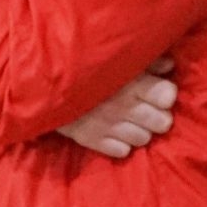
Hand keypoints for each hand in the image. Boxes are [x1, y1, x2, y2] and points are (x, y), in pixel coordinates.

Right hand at [59, 58, 177, 158]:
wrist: (38, 79)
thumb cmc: (79, 61)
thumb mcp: (113, 56)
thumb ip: (143, 61)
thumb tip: (168, 67)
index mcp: (129, 83)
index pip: (166, 95)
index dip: (165, 92)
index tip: (159, 89)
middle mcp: (122, 107)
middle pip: (162, 121)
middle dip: (158, 114)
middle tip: (148, 107)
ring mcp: (107, 126)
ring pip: (144, 138)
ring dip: (141, 129)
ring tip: (131, 119)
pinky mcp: (91, 139)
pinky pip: (121, 151)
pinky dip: (121, 142)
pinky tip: (115, 131)